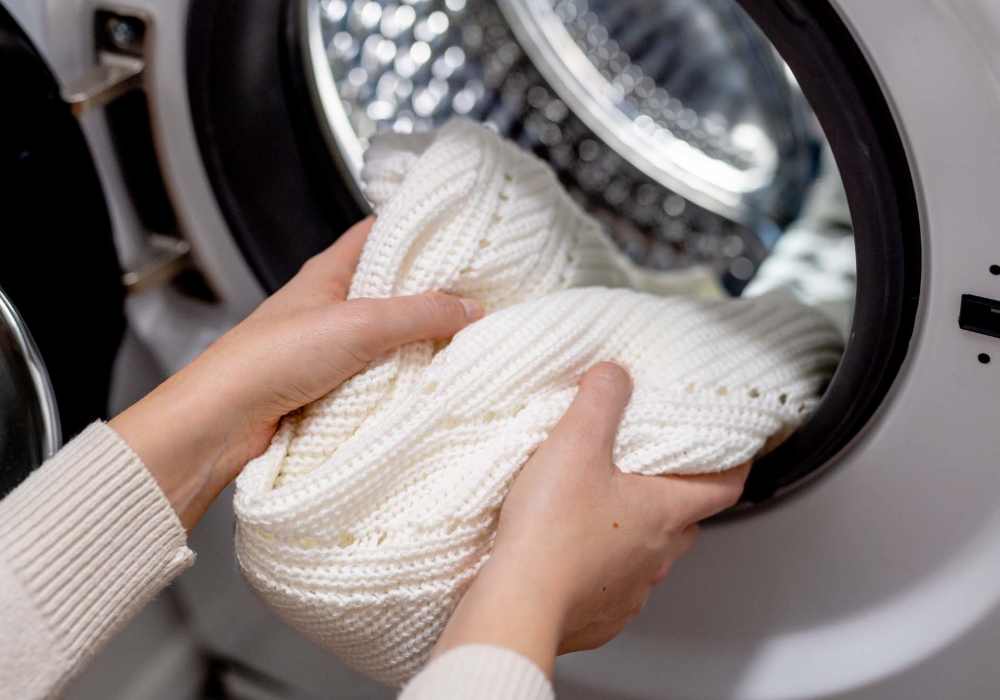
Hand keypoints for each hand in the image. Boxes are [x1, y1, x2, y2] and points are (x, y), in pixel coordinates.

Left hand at [110, 217, 482, 529]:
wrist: (224, 421)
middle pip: (391, 289)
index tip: (461, 235)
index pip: (379, 234)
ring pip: (389, 337)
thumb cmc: (271, 358)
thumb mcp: (359, 324)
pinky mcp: (332, 387)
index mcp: (329, 272)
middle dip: (432, 294)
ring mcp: (331, 347)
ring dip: (421, 342)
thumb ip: (419, 314)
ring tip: (466, 340)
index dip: (417, 230)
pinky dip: (403, 379)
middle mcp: (331, 305)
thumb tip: (470, 308)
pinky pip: (379, 376)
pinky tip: (431, 383)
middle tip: (477, 295)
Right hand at [432, 363, 748, 675]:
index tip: (735, 452)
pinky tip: (573, 554)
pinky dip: (602, 568)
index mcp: (663, 512)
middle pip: (684, 522)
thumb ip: (600, 400)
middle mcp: (656, 556)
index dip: (735, 466)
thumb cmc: (551, 531)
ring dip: (635, 534)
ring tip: (602, 511)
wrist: (518, 603)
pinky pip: (614, 588)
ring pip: (650, 557)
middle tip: (650, 472)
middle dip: (673, 496)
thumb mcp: (575, 443)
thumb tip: (614, 376)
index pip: (724, 488)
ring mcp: (630, 591)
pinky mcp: (599, 616)